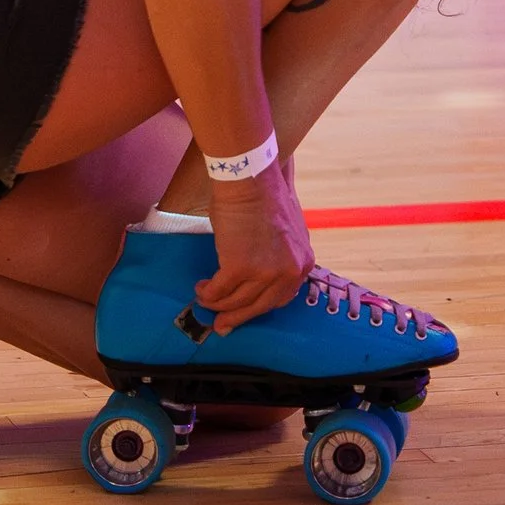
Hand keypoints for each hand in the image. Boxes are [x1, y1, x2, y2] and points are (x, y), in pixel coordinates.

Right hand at [196, 169, 312, 332]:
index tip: (245, 312)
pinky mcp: (239, 267)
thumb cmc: (264, 195)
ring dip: (218, 305)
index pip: (281, 297)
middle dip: (238, 317)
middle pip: (260, 306)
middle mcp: (288, 272)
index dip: (259, 307)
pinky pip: (219, 290)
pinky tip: (201, 290)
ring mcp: (265, 272)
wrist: (250, 178)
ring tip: (204, 300)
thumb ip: (280, 253)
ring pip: (237, 301)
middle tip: (221, 326)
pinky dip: (208, 293)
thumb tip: (262, 268)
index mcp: (303, 263)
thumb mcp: (287, 230)